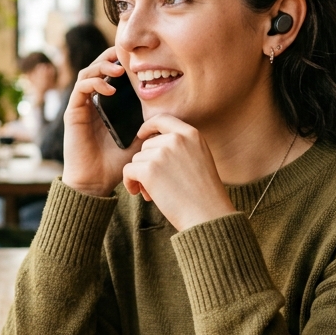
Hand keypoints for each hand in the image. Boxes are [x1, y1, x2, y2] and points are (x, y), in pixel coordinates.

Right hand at [60, 47, 140, 196]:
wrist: (96, 181)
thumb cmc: (116, 163)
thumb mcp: (139, 138)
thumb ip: (148, 123)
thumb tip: (168, 109)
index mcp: (107, 105)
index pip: (110, 75)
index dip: (119, 62)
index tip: (136, 58)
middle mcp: (92, 102)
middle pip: (96, 68)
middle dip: (109, 58)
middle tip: (125, 56)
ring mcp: (81, 106)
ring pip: (86, 73)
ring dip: (101, 67)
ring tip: (119, 70)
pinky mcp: (73, 113)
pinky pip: (80, 89)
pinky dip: (94, 83)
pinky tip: (109, 88)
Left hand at [121, 115, 234, 231]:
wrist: (207, 214)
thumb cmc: (204, 193)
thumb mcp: (200, 158)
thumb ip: (181, 147)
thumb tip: (150, 146)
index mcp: (191, 134)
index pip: (162, 119)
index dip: (148, 126)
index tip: (141, 135)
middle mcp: (176, 140)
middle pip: (146, 145)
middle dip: (147, 163)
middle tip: (156, 183)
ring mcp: (161, 153)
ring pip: (137, 160)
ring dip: (140, 176)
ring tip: (153, 193)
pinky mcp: (149, 170)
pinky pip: (128, 171)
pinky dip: (129, 183)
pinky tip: (138, 193)